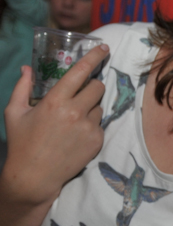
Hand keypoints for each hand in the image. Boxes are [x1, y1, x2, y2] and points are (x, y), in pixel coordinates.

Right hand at [2, 44, 106, 206]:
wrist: (35, 176)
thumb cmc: (22, 143)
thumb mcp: (15, 113)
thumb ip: (22, 87)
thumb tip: (28, 68)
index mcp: (54, 102)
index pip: (80, 72)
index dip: (94, 57)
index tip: (104, 48)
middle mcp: (75, 113)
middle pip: (98, 87)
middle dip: (91, 86)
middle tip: (79, 94)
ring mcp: (89, 128)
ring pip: (99, 106)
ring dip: (90, 107)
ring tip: (71, 121)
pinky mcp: (97, 140)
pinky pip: (100, 124)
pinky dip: (91, 125)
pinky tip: (75, 135)